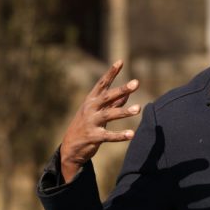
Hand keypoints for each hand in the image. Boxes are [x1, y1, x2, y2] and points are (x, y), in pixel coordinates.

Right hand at [60, 61, 140, 181]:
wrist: (70, 148)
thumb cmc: (86, 126)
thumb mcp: (97, 112)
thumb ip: (113, 103)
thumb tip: (127, 94)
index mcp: (91, 100)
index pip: (102, 84)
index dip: (111, 73)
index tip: (121, 61)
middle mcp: (90, 108)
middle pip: (107, 96)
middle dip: (122, 89)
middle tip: (136, 82)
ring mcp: (91, 122)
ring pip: (109, 114)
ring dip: (124, 111)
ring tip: (139, 108)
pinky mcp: (93, 136)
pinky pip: (108, 135)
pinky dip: (120, 135)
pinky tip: (132, 134)